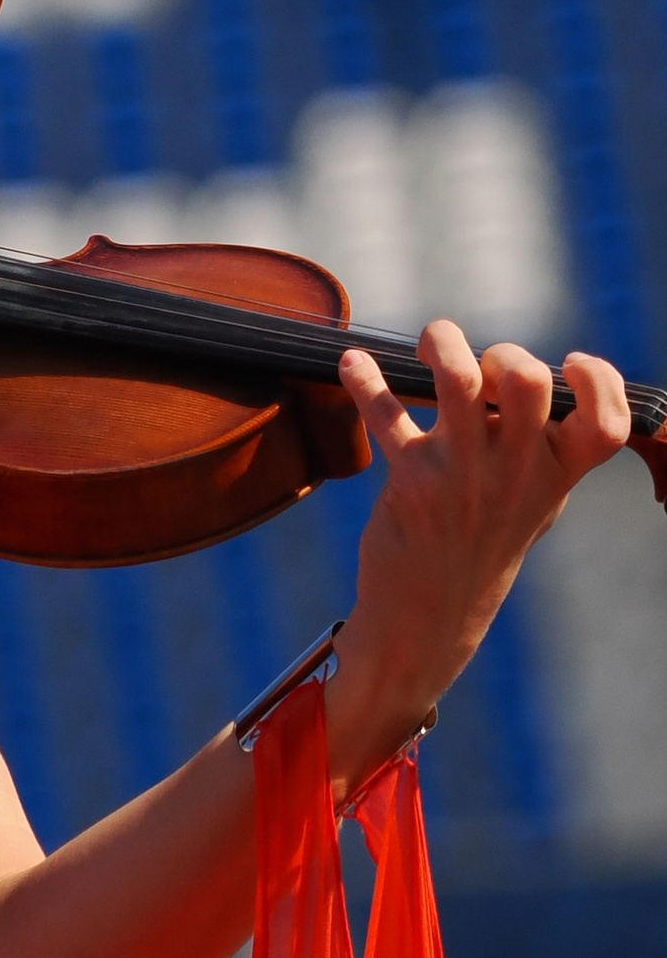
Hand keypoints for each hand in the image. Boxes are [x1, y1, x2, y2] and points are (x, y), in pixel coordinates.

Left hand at [334, 321, 630, 758]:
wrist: (430, 613)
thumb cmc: (482, 539)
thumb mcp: (530, 500)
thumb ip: (534, 443)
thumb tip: (514, 370)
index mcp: (554, 474)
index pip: (606, 425)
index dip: (599, 381)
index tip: (571, 361)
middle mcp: (515, 472)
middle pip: (528, 383)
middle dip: (504, 353)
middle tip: (482, 369)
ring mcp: (463, 475)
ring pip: (458, 382)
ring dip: (441, 344)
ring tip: (429, 343)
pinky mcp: (412, 479)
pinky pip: (385, 415)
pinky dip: (364, 380)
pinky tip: (351, 363)